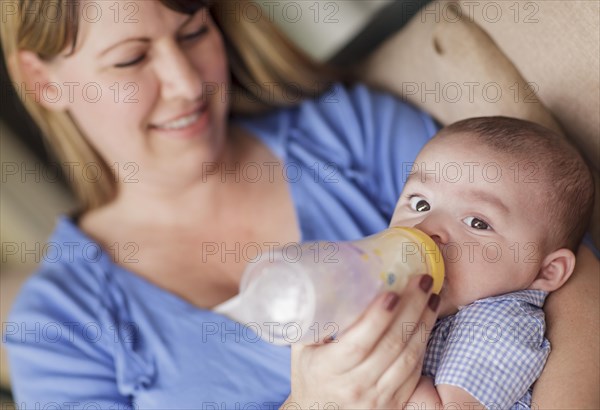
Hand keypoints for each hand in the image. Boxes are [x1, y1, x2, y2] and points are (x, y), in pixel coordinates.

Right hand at [282, 274, 439, 409]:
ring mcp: (377, 398)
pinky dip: (424, 343)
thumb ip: (314, 319)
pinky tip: (427, 322)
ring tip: (432, 296)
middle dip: (412, 309)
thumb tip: (331, 278)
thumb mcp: (303, 348)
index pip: (358, 343)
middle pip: (391, 345)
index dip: (377, 318)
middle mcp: (355, 386)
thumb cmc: (309, 375)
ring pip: (409, 358)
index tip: (392, 293)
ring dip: (425, 323)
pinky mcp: (394, 404)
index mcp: (328, 369)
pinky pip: (414, 371)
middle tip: (424, 281)